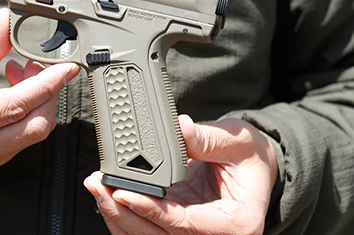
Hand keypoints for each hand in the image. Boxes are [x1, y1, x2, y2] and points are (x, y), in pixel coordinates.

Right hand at [0, 8, 79, 171]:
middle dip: (47, 94)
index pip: (14, 106)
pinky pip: (20, 140)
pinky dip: (27, 114)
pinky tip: (15, 90)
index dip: (45, 85)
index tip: (66, 68)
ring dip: (37, 103)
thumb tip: (9, 22)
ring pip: (30, 136)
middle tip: (41, 65)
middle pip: (32, 128)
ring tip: (22, 71)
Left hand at [84, 115, 277, 234]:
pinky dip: (125, 213)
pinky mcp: (179, 224)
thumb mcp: (237, 142)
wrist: (256, 166)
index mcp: (234, 223)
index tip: (123, 193)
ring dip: (118, 215)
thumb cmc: (251, 157)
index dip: (150, 209)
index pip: (183, 224)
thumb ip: (208, 138)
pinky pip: (148, 226)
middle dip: (123, 213)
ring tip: (97, 188)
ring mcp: (193, 232)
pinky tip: (108, 195)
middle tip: (99, 187)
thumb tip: (181, 127)